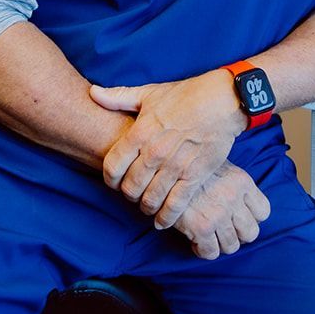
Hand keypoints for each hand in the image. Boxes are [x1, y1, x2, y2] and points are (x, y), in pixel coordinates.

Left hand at [91, 72, 245, 217]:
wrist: (221, 101)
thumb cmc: (185, 95)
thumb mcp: (149, 93)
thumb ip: (119, 97)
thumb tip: (93, 93)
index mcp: (140, 132)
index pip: (112, 166)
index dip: (110, 178)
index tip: (114, 181)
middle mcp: (154, 152)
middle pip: (130, 187)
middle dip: (128, 194)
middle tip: (133, 194)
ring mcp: (175, 166)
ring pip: (151, 199)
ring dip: (146, 207)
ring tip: (147, 205)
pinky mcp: (195, 175)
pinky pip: (176, 205)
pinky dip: (166, 217)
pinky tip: (163, 220)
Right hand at [171, 161, 270, 259]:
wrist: (165, 166)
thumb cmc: (190, 164)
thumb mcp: (218, 162)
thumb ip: (231, 181)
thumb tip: (238, 197)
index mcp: (242, 181)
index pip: (263, 212)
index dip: (252, 218)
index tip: (239, 217)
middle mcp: (234, 199)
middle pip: (251, 233)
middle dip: (238, 235)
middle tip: (224, 230)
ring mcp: (219, 214)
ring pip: (232, 246)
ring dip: (221, 244)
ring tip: (209, 237)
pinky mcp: (201, 228)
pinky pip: (211, 253)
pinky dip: (204, 250)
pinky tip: (195, 241)